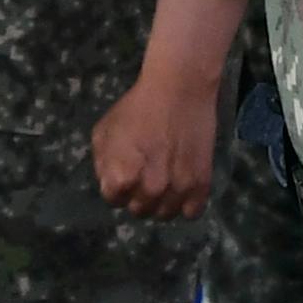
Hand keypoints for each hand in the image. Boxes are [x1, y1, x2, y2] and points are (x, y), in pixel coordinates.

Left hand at [91, 68, 220, 218]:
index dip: (118, 184)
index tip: (127, 169)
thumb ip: (102, 163)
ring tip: (166, 179)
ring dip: (162, 201)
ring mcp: (177, 190)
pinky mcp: (201, 184)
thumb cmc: (137, 107)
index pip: (114, 199)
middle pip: (140, 210)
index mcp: (121, 178)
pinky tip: (183, 185)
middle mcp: (150, 190)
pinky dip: (187, 203)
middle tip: (147, 172)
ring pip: (165, 214)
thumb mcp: (104, 131)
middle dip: (139, 194)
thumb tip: (110, 184)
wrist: (179, 88)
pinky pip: (191, 212)